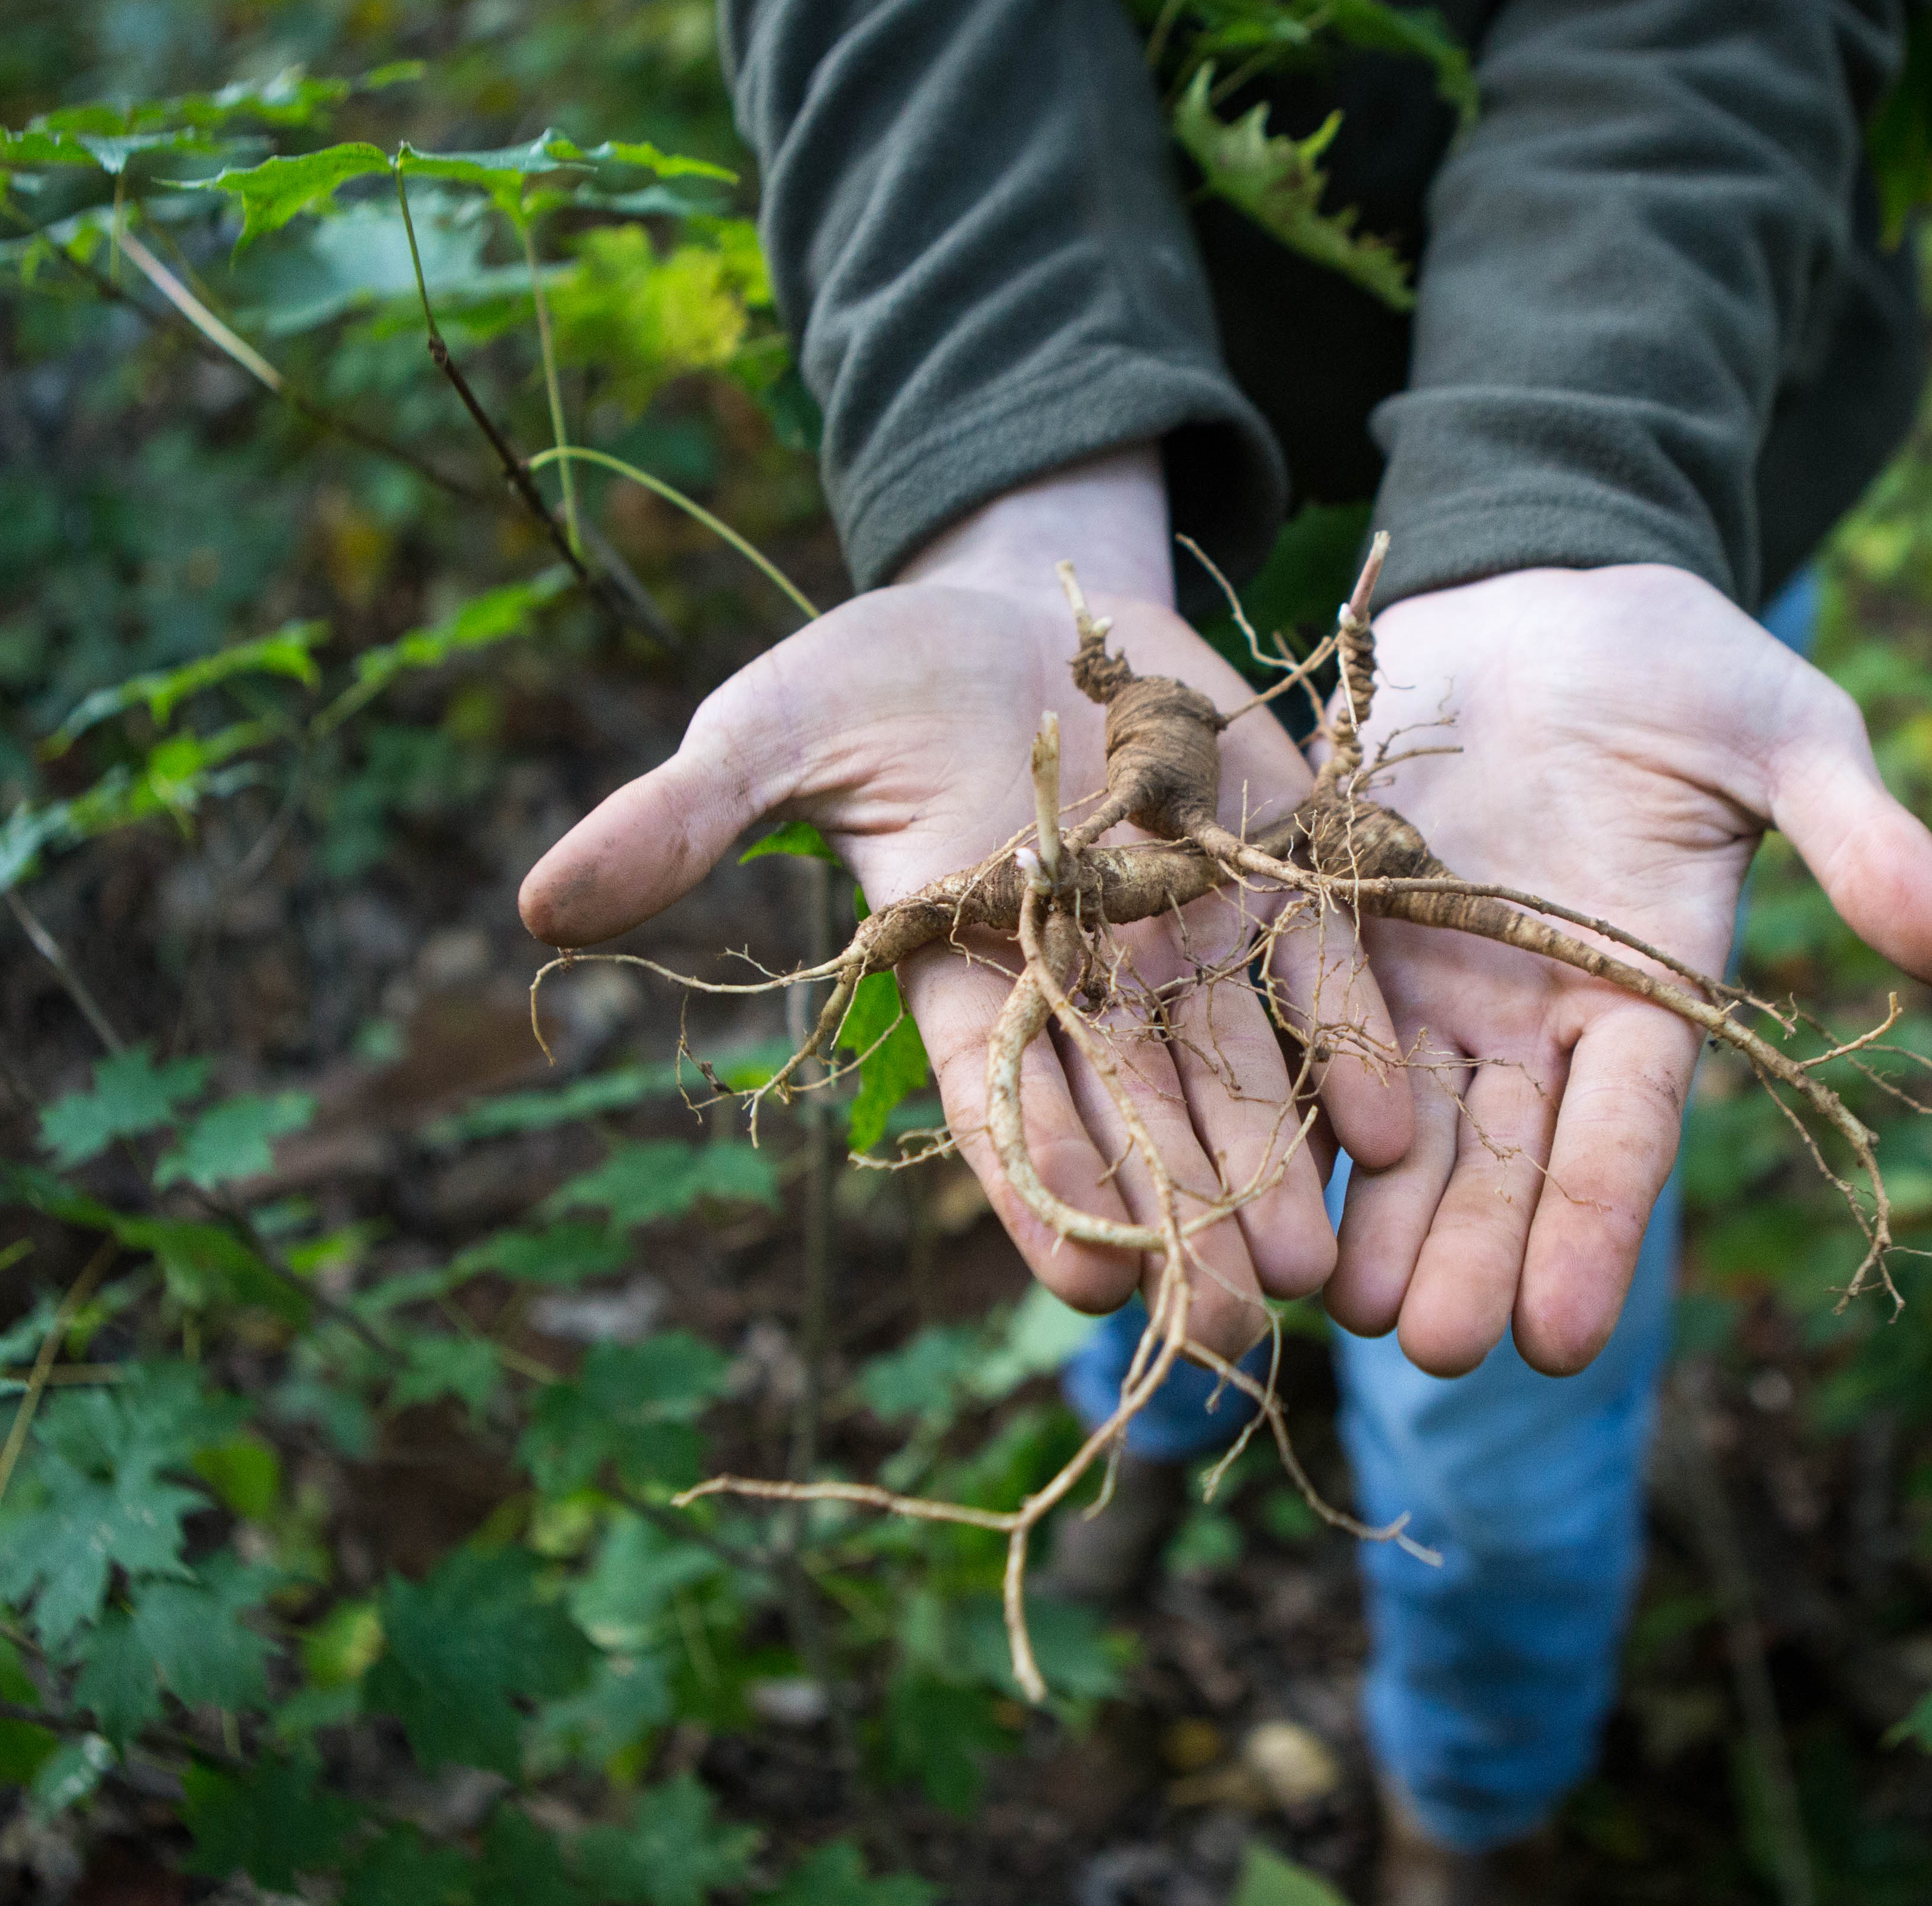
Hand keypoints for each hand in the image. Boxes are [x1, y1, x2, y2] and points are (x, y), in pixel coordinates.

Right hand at [518, 452, 1412, 1356]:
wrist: (1027, 597)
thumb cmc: (879, 674)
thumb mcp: (776, 726)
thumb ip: (686, 816)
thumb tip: (539, 900)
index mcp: (961, 963)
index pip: (1000, 1103)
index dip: (1044, 1188)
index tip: (1088, 1282)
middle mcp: (1084, 973)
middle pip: (1136, 1117)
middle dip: (1185, 1223)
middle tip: (1227, 1333)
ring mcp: (1187, 930)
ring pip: (1238, 1071)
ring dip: (1278, 1170)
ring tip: (1318, 1272)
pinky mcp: (1276, 869)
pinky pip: (1322, 972)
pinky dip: (1354, 1044)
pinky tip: (1392, 1125)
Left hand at [1322, 563, 1931, 1376]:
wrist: (1542, 589)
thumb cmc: (1686, 665)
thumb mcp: (1789, 739)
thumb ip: (1865, 846)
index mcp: (1644, 993)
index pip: (1622, 1137)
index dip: (1590, 1232)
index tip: (1559, 1337)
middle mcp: (1529, 1014)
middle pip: (1498, 1157)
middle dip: (1467, 1256)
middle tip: (1431, 1351)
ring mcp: (1424, 977)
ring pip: (1391, 1124)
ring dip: (1367, 1217)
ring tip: (1333, 1310)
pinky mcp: (1331, 923)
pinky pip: (1297, 1025)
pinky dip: (1273, 1101)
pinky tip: (1237, 1182)